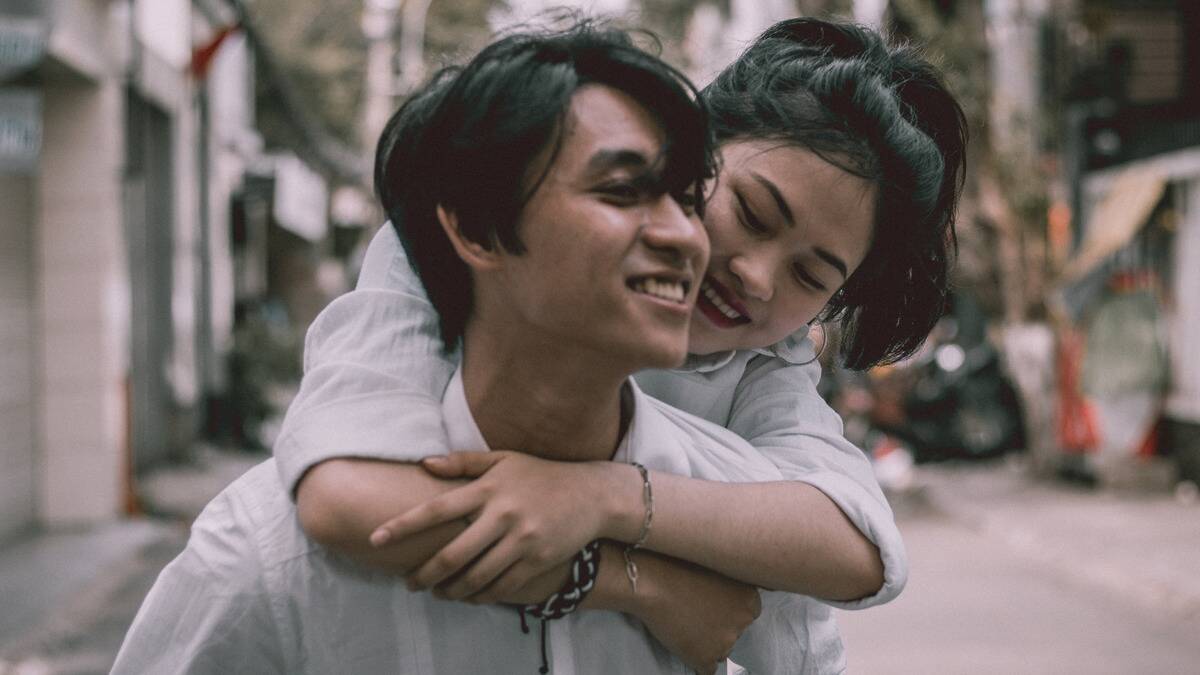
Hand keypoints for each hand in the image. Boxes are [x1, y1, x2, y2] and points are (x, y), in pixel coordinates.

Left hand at [369, 451, 627, 601]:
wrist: (591, 494)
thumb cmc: (541, 475)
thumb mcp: (505, 459)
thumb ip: (463, 463)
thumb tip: (423, 464)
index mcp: (489, 488)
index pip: (437, 508)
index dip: (404, 525)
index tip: (376, 537)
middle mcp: (503, 514)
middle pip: (453, 553)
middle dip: (425, 573)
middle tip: (409, 583)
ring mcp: (522, 540)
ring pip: (475, 576)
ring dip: (450, 590)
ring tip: (438, 593)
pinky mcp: (537, 560)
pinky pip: (501, 586)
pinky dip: (480, 595)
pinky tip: (469, 596)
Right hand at [627, 550, 761, 673]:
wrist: (653, 581)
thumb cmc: (678, 567)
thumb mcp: (717, 570)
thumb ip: (730, 589)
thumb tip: (727, 603)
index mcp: (750, 599)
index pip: (746, 615)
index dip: (726, 612)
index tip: (710, 606)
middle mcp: (743, 622)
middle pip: (734, 633)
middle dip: (717, 628)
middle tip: (694, 613)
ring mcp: (725, 642)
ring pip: (719, 651)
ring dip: (706, 643)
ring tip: (683, 624)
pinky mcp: (706, 657)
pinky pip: (706, 669)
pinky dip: (695, 660)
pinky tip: (683, 643)